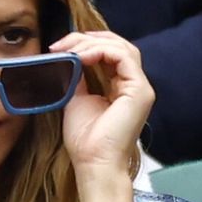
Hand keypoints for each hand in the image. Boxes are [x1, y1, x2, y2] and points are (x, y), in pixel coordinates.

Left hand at [55, 31, 152, 175]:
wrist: (93, 163)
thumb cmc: (86, 140)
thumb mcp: (76, 98)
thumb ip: (77, 76)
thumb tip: (68, 55)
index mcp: (122, 87)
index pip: (111, 53)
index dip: (86, 44)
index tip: (60, 48)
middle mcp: (135, 85)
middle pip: (119, 45)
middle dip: (88, 39)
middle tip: (62, 43)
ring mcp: (141, 87)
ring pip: (122, 47)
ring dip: (91, 44)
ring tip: (69, 50)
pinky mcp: (140, 90)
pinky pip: (122, 57)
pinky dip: (100, 51)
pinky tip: (80, 57)